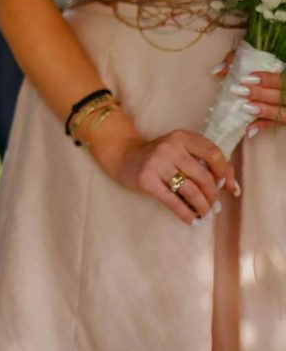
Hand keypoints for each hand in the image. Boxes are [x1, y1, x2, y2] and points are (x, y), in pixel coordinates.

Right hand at [96, 127, 236, 222]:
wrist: (124, 156)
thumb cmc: (161, 157)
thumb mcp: (182, 150)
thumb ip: (207, 161)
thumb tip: (232, 187)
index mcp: (182, 137)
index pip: (214, 154)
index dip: (225, 173)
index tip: (225, 187)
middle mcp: (170, 147)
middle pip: (204, 177)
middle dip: (213, 195)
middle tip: (214, 205)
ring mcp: (157, 163)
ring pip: (191, 191)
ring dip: (203, 207)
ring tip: (205, 213)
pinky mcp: (146, 179)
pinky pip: (173, 202)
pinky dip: (187, 214)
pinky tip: (192, 220)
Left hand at [215, 49, 285, 133]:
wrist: (264, 86)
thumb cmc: (257, 66)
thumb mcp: (250, 58)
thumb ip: (236, 59)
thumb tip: (218, 70)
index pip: (283, 79)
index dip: (268, 79)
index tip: (247, 78)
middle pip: (282, 96)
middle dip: (261, 94)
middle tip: (239, 91)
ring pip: (283, 114)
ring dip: (265, 112)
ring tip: (245, 108)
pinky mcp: (284, 119)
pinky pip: (277, 125)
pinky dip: (263, 126)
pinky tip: (249, 129)